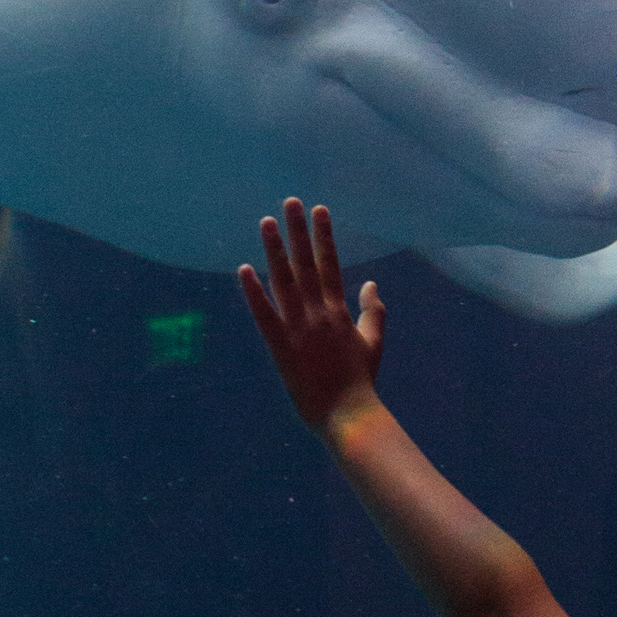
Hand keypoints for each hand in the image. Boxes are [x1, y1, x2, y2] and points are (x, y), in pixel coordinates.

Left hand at [239, 200, 386, 433]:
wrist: (349, 414)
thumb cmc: (360, 382)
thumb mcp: (373, 342)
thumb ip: (372, 311)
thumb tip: (370, 282)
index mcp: (340, 311)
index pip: (330, 264)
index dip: (323, 235)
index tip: (319, 210)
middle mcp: (319, 313)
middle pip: (306, 264)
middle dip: (298, 231)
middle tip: (290, 202)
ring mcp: (300, 329)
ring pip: (285, 281)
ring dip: (275, 250)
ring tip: (266, 223)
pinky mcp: (282, 347)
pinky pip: (265, 314)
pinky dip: (254, 292)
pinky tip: (244, 270)